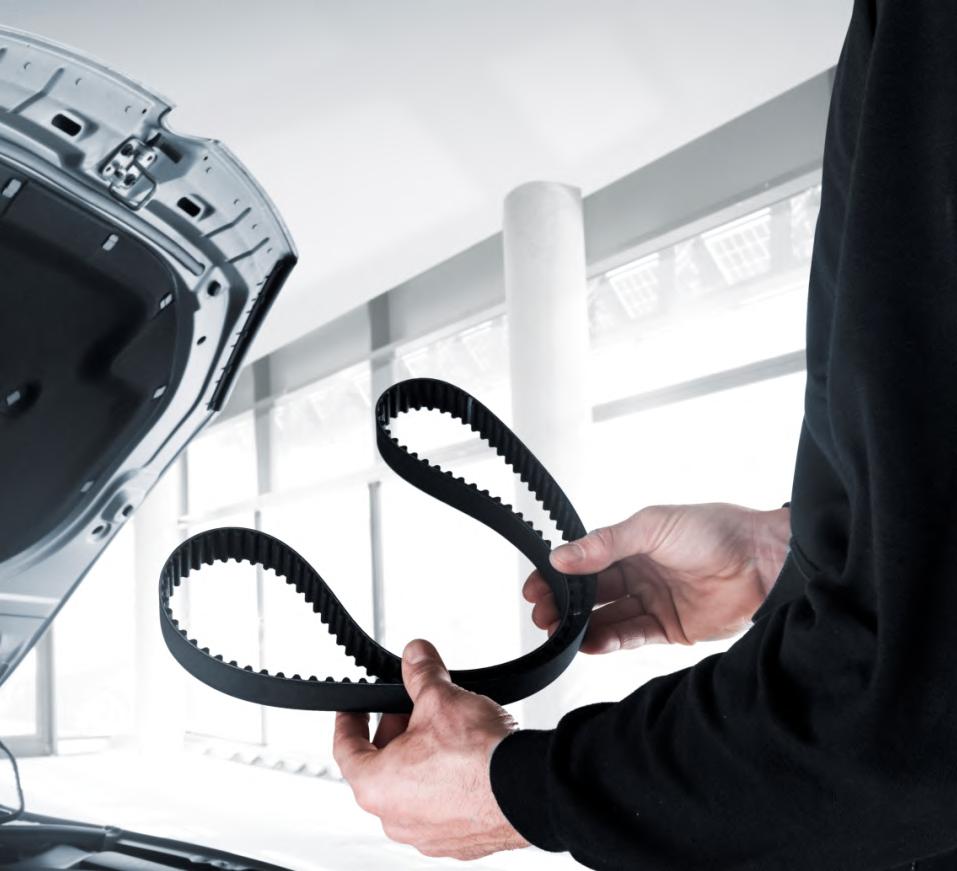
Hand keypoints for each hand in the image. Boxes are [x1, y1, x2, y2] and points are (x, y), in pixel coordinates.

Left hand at [333, 639, 528, 859]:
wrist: (527, 789)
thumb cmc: (477, 755)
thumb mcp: (440, 698)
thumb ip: (421, 673)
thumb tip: (415, 655)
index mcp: (377, 785)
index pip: (346, 749)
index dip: (348, 722)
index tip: (353, 711)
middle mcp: (396, 818)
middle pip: (381, 767)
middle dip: (396, 733)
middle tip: (413, 709)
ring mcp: (428, 835)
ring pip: (412, 789)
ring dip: (422, 761)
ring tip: (445, 732)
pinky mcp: (460, 842)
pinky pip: (441, 808)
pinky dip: (447, 785)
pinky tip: (466, 762)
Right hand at [524, 503, 789, 652]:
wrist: (764, 562)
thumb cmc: (714, 531)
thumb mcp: (650, 526)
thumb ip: (604, 544)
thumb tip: (561, 557)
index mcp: (633, 542)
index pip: (586, 561)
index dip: (559, 575)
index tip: (534, 586)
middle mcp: (642, 572)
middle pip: (592, 593)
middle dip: (564, 604)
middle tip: (542, 614)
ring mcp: (655, 601)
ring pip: (608, 617)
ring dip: (582, 626)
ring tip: (559, 633)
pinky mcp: (672, 628)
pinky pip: (633, 635)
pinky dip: (610, 640)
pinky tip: (589, 643)